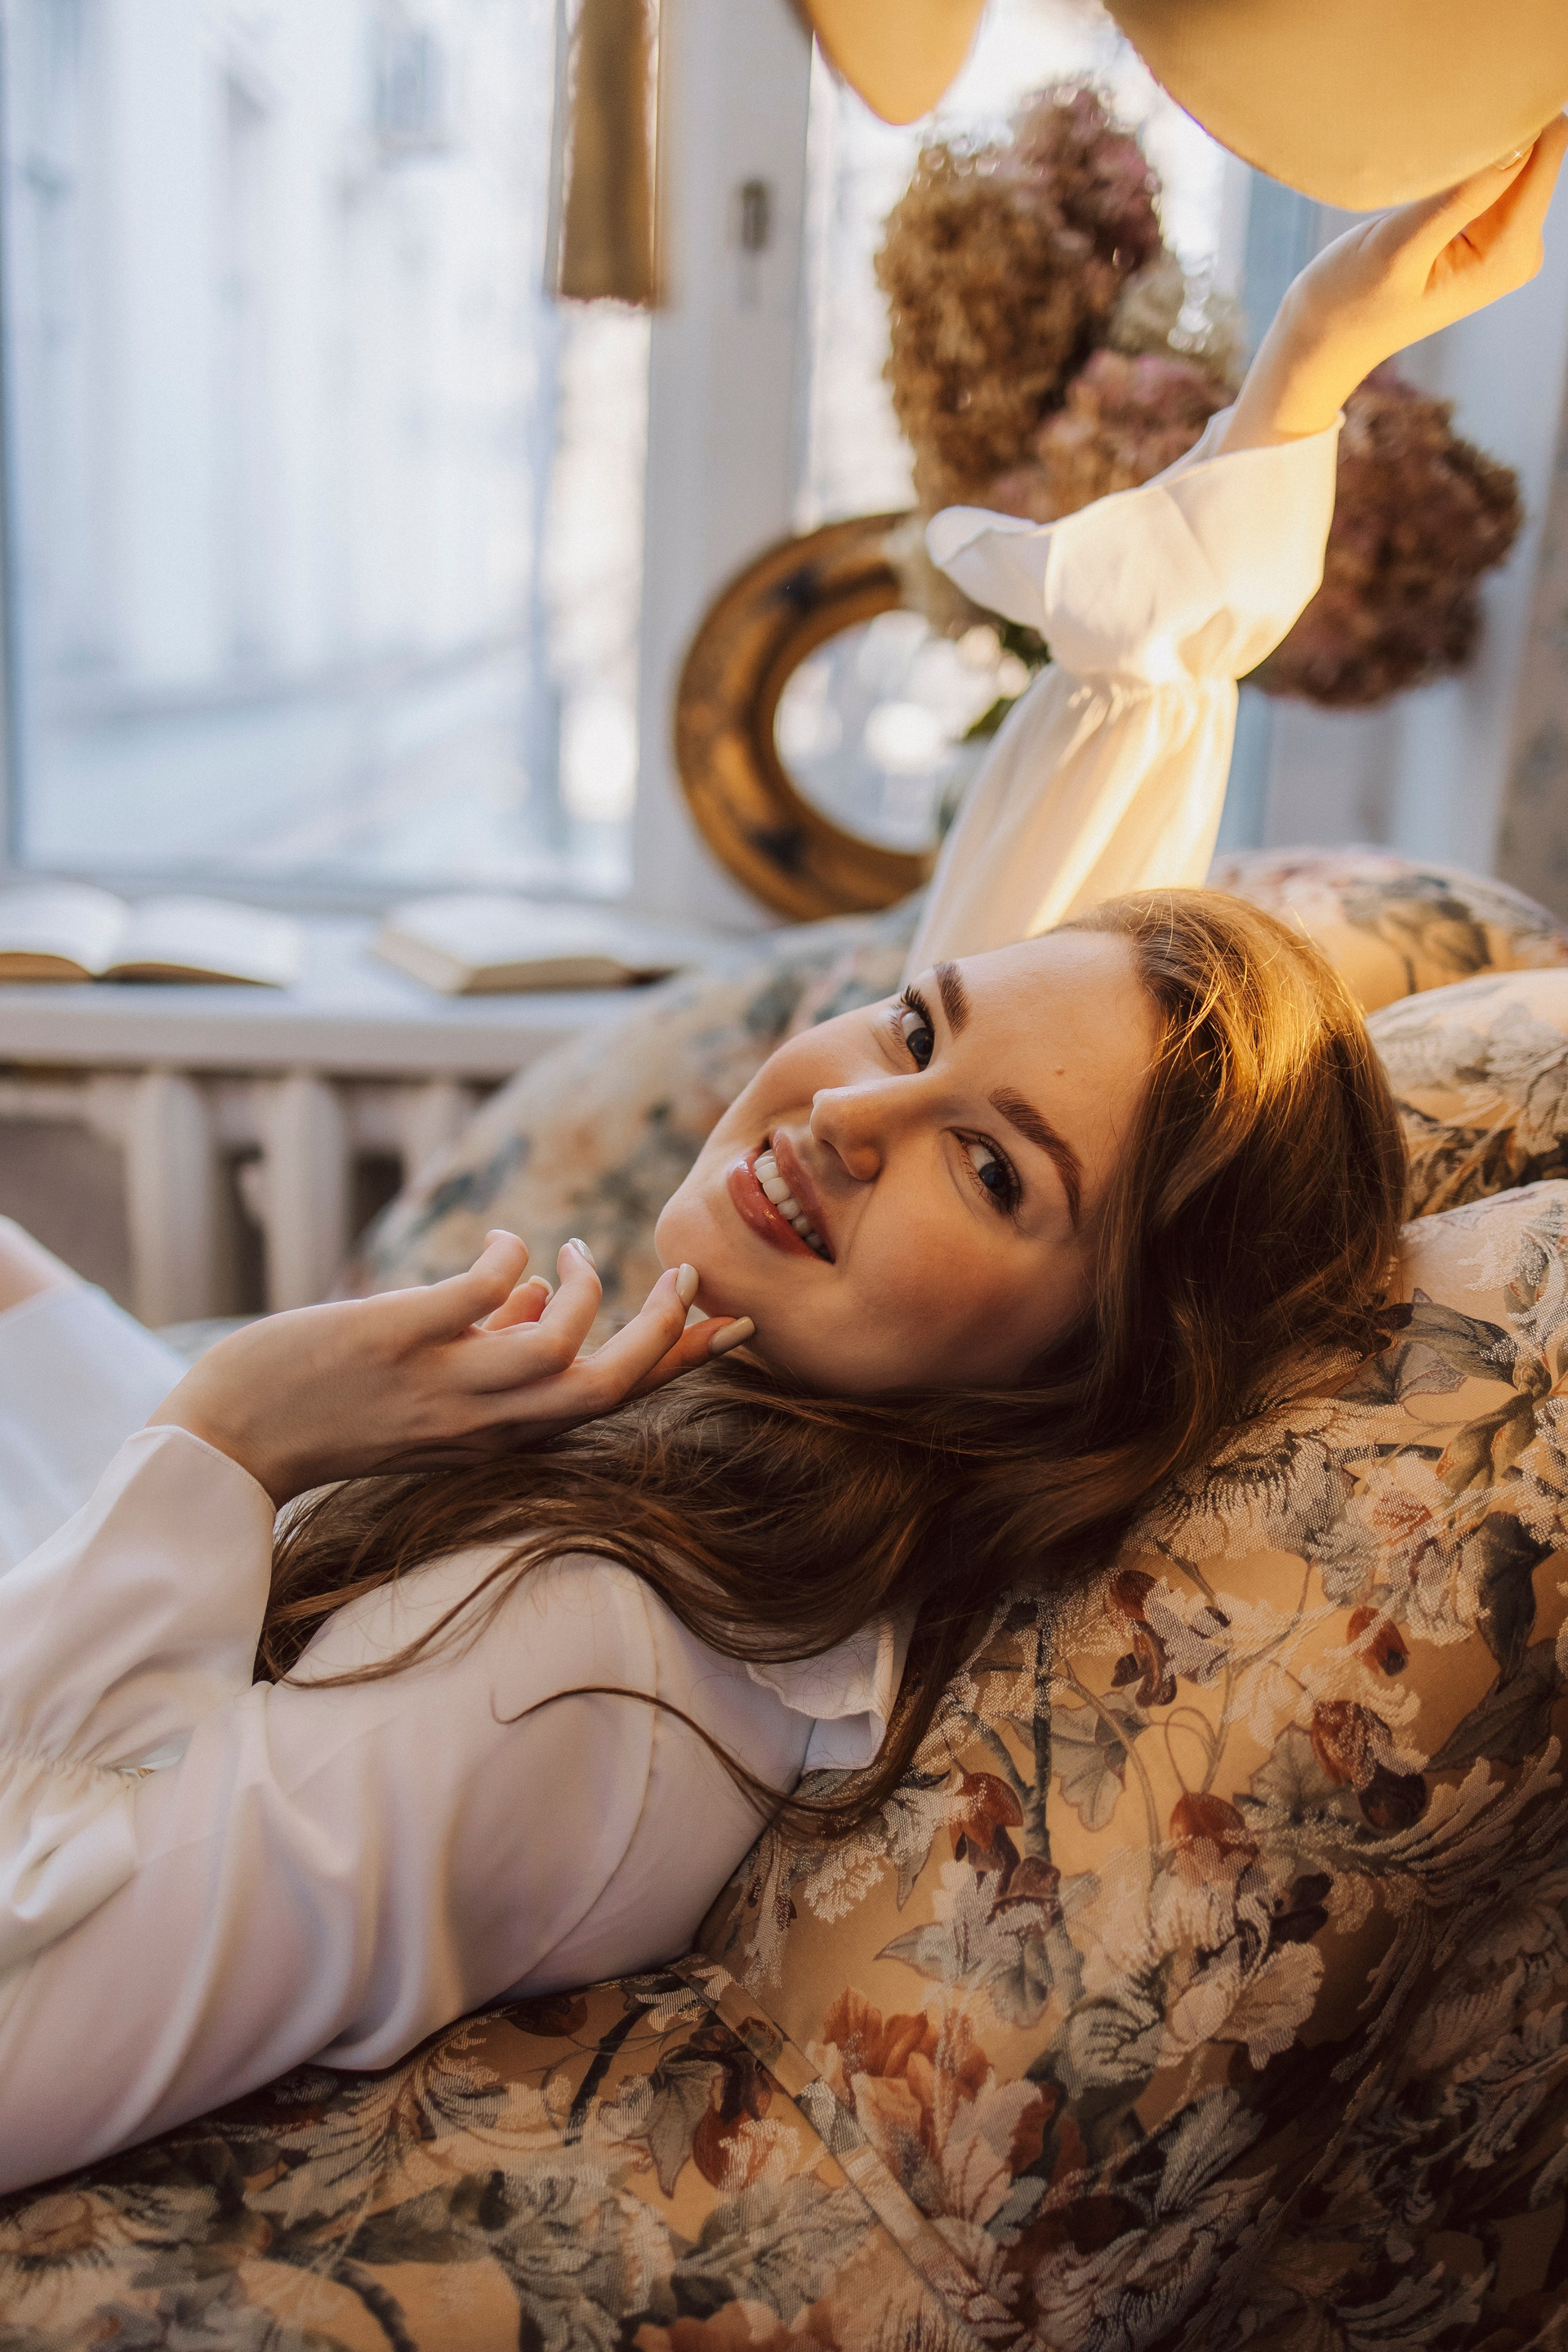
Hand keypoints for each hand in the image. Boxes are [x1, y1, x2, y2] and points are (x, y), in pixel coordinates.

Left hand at [145, 1232, 753, 1504]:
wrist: (226, 1441)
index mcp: (494, 1440)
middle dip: (662, 1330)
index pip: (607, 1408)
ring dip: (583, 1288)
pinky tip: (507, 1240)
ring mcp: (440, 1383)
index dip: (678, 1365)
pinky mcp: (397, 1339)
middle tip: (682, 1274)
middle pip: (606, 1386)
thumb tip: (539, 1298)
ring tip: (571, 1252)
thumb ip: (489, 1357)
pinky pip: (482, 1291)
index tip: (730, 1324)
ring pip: (558, 1344)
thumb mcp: (429, 1404)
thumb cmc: (327, 1413)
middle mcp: (479, 1423)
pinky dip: (511, 1258)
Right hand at [1222, 117, 1567, 450]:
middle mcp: (1519, 248)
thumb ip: (1461, 198)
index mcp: (1508, 255)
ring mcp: (1504, 239)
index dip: (1519, 118)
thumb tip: (1520, 142)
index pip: (1545, 156)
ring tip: (1428, 160)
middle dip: (1495, 134)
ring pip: (1513, 158)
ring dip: (1476, 145)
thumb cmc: (1351, 301)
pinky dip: (1466, 160)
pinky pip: (1492, 171)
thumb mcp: (1399, 247)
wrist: (1325, 335)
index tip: (1480, 95)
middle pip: (1535, 154)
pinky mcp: (1485, 229)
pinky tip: (1431, 172)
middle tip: (1439, 133)